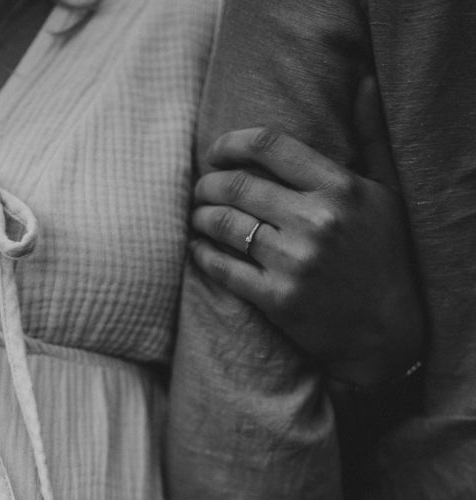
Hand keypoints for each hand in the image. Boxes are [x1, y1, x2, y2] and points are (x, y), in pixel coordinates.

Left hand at [190, 76, 423, 388]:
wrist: (386, 330)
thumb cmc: (384, 256)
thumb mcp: (386, 193)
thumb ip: (370, 137)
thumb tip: (362, 84)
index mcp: (339, 188)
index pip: (269, 145)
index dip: (231, 144)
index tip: (216, 152)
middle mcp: (315, 220)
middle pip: (238, 185)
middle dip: (208, 183)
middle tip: (201, 188)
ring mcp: (294, 261)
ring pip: (224, 224)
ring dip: (201, 216)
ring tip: (198, 216)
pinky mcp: (277, 299)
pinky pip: (224, 268)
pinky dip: (203, 255)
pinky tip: (198, 249)